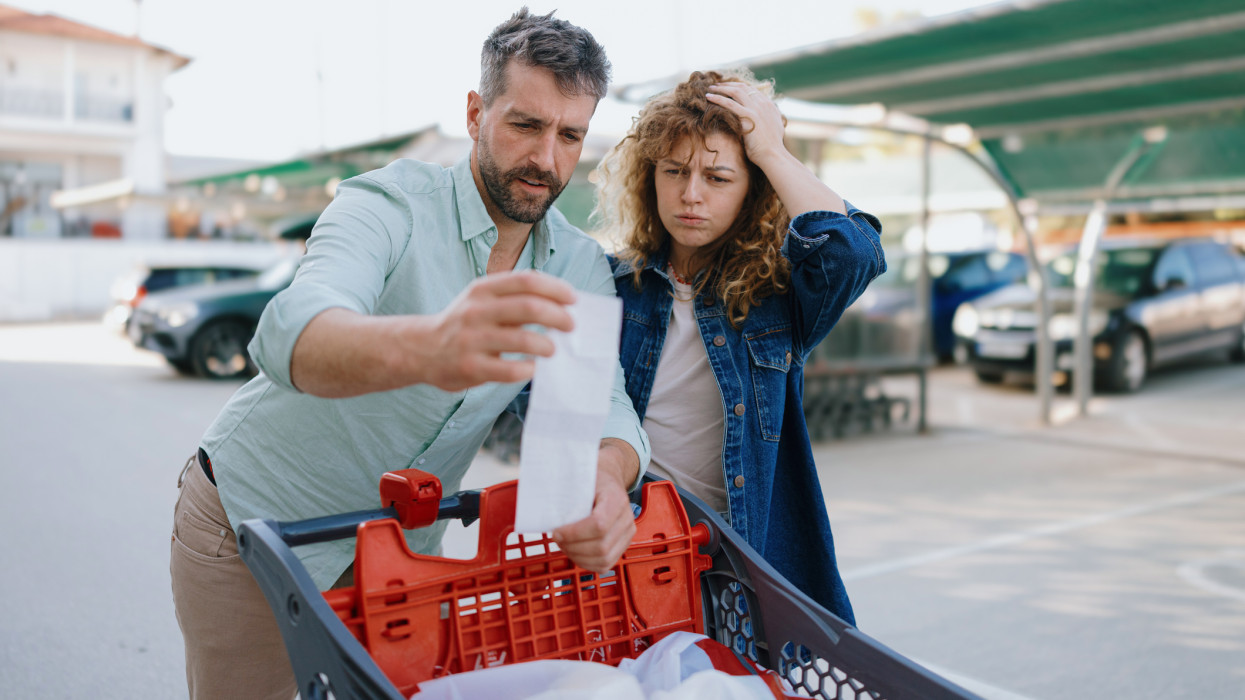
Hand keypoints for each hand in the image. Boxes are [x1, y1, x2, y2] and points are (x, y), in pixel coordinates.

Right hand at [423, 271, 575, 391]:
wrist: (421, 349)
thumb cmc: (464, 323)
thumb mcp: (481, 299)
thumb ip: (514, 297)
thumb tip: (561, 303)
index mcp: (482, 289)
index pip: (527, 280)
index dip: (555, 288)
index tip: (573, 299)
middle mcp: (476, 311)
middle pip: (529, 307)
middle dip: (558, 316)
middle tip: (571, 326)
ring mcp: (472, 340)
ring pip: (522, 339)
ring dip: (546, 345)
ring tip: (552, 350)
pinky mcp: (470, 367)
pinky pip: (509, 370)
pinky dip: (528, 370)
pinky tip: (532, 369)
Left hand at [552, 440, 638, 573]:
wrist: (609, 479)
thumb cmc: (592, 479)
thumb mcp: (580, 478)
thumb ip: (567, 493)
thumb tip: (542, 508)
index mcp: (616, 498)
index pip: (599, 524)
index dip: (574, 533)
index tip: (556, 532)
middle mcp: (627, 518)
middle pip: (601, 546)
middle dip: (573, 547)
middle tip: (557, 539)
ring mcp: (628, 534)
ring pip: (604, 559)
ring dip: (578, 557)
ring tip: (564, 546)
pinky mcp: (624, 545)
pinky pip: (605, 565)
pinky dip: (586, 563)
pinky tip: (574, 553)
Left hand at [705, 82, 787, 167]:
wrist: (773, 155)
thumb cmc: (773, 147)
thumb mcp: (777, 127)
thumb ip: (773, 117)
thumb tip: (773, 114)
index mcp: (769, 105)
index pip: (751, 90)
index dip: (737, 87)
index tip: (727, 88)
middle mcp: (763, 103)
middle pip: (742, 87)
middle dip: (727, 85)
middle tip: (716, 86)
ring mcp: (755, 108)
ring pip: (735, 92)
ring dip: (720, 88)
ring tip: (710, 89)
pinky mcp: (747, 116)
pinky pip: (729, 103)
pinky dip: (718, 98)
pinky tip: (708, 97)